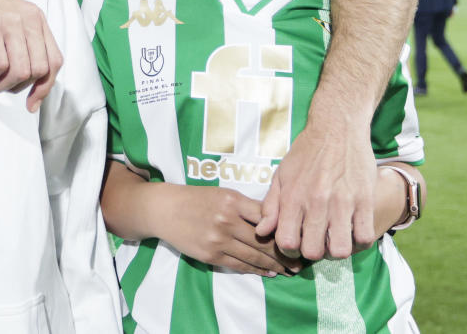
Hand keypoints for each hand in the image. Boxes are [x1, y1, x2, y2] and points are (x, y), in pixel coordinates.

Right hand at [0, 0, 62, 111]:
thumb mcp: (6, 22)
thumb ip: (21, 45)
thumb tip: (27, 82)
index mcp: (35, 19)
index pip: (54, 61)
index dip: (45, 87)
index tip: (30, 103)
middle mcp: (28, 18)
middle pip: (39, 70)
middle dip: (17, 87)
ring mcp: (10, 21)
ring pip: (20, 71)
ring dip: (0, 85)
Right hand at [159, 184, 300, 276]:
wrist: (165, 209)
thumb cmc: (197, 199)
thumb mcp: (223, 194)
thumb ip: (247, 206)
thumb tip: (274, 220)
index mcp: (233, 200)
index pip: (266, 217)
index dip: (284, 230)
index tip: (299, 238)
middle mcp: (227, 220)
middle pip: (263, 241)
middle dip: (284, 254)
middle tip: (301, 262)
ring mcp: (218, 239)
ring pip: (254, 256)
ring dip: (274, 265)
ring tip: (289, 271)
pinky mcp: (210, 254)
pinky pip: (239, 265)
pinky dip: (256, 270)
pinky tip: (268, 272)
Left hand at [256, 116, 374, 260]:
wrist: (336, 128)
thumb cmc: (306, 152)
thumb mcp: (281, 175)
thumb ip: (271, 205)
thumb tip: (262, 232)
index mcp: (293, 197)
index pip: (287, 243)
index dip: (289, 250)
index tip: (296, 243)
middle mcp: (317, 202)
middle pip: (314, 251)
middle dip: (313, 252)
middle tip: (317, 241)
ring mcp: (343, 202)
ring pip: (341, 250)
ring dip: (337, 249)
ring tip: (335, 237)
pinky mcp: (365, 200)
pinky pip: (365, 237)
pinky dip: (359, 241)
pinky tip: (352, 230)